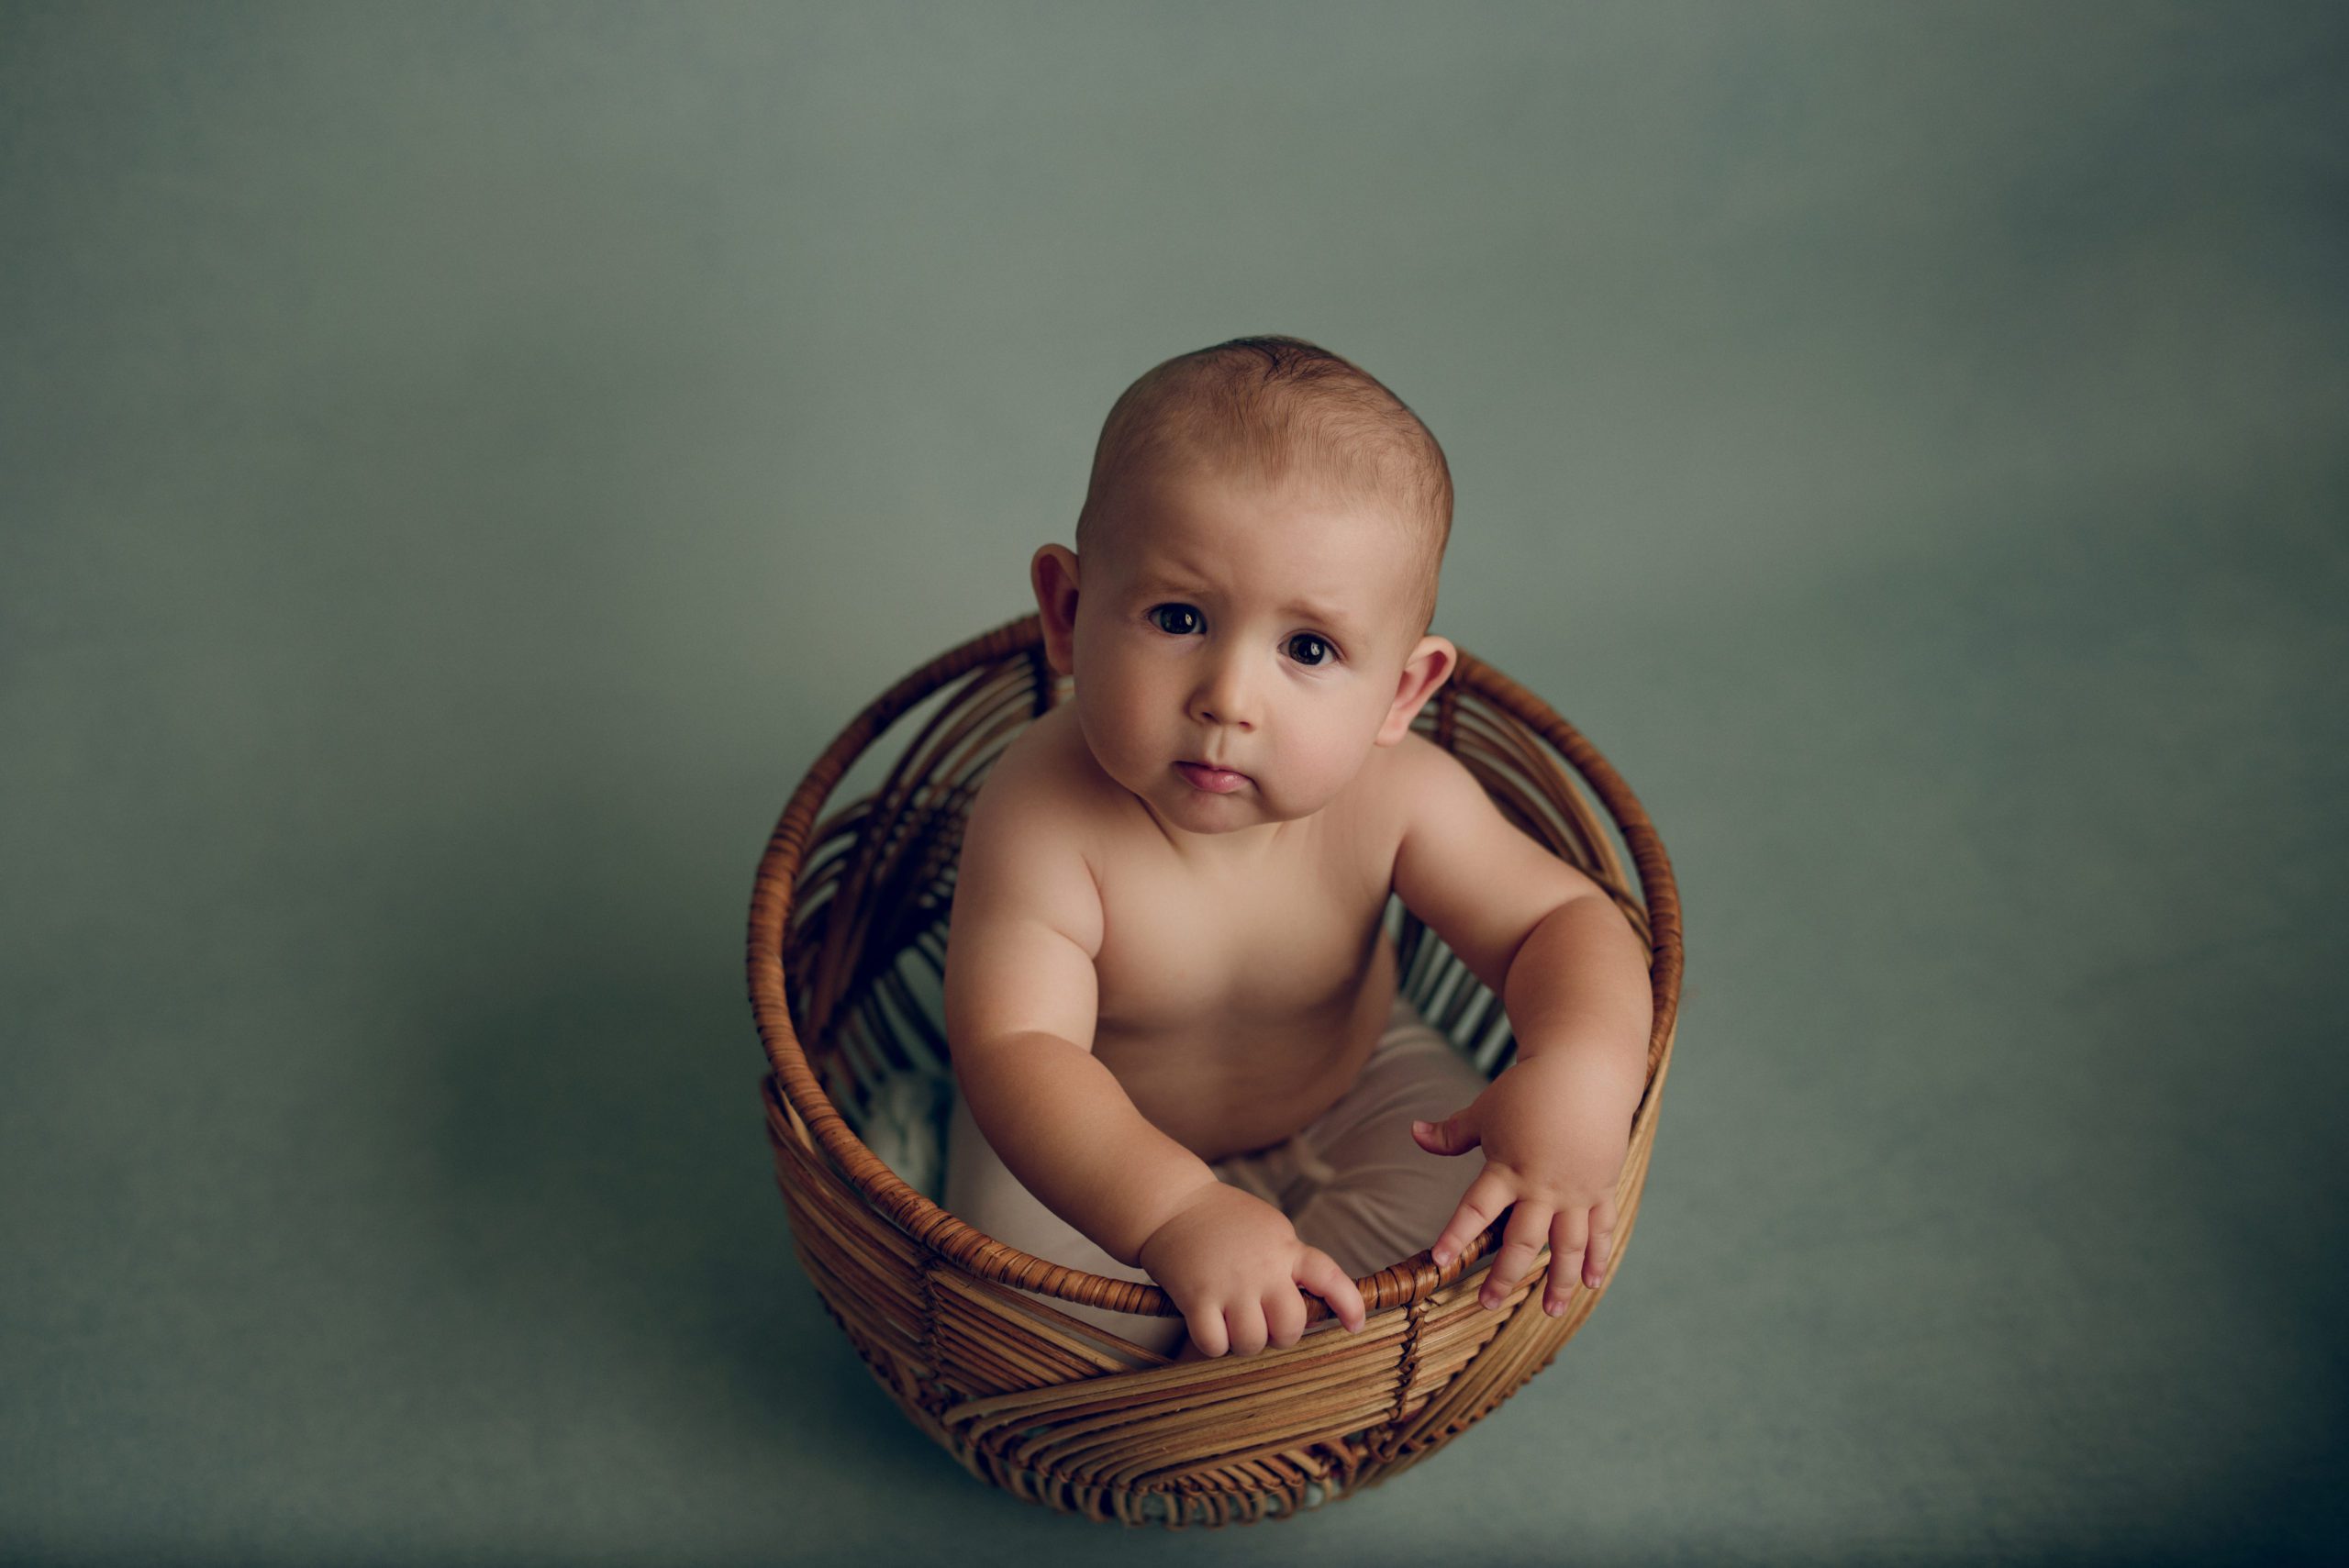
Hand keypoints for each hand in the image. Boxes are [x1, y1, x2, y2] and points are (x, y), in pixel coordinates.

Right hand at [1136, 1182, 1367, 1356]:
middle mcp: (1262, 1268)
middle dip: (1280, 1336)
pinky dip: (1214, 1345)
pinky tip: (1209, 1327)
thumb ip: (1290, 1261)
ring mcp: (1230, 1284)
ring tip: (1232, 1323)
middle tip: (1264, 1324)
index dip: (1348, 1305)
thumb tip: (1306, 1306)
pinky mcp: (1197, 1297)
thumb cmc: (1223, 1219)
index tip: (1356, 1326)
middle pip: (1290, 1326)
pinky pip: (1215, 1344)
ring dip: (1244, 1343)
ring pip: (1253, 1342)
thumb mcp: (1269, 1228)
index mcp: (1285, 1247)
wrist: (1172, 1203)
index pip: (1328, 1276)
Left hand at [1411, 1050, 1638, 1315]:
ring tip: (1551, 1312)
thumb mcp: (1485, 1110)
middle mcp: (1543, 1187)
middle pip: (1522, 1242)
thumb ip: (1452, 1133)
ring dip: (1559, 1282)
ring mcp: (1576, 1192)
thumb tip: (1413, 1132)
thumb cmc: (1529, 1089)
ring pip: (1568, 1246)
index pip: (1476, 1210)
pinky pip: (1601, 1229)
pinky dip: (1598, 1257)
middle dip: (1505, 1276)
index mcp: (1508, 1169)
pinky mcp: (1601, 1188)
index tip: (1441, 1261)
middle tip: (1487, 1303)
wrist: (1585, 1072)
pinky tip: (1592, 1283)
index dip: (1457, 1236)